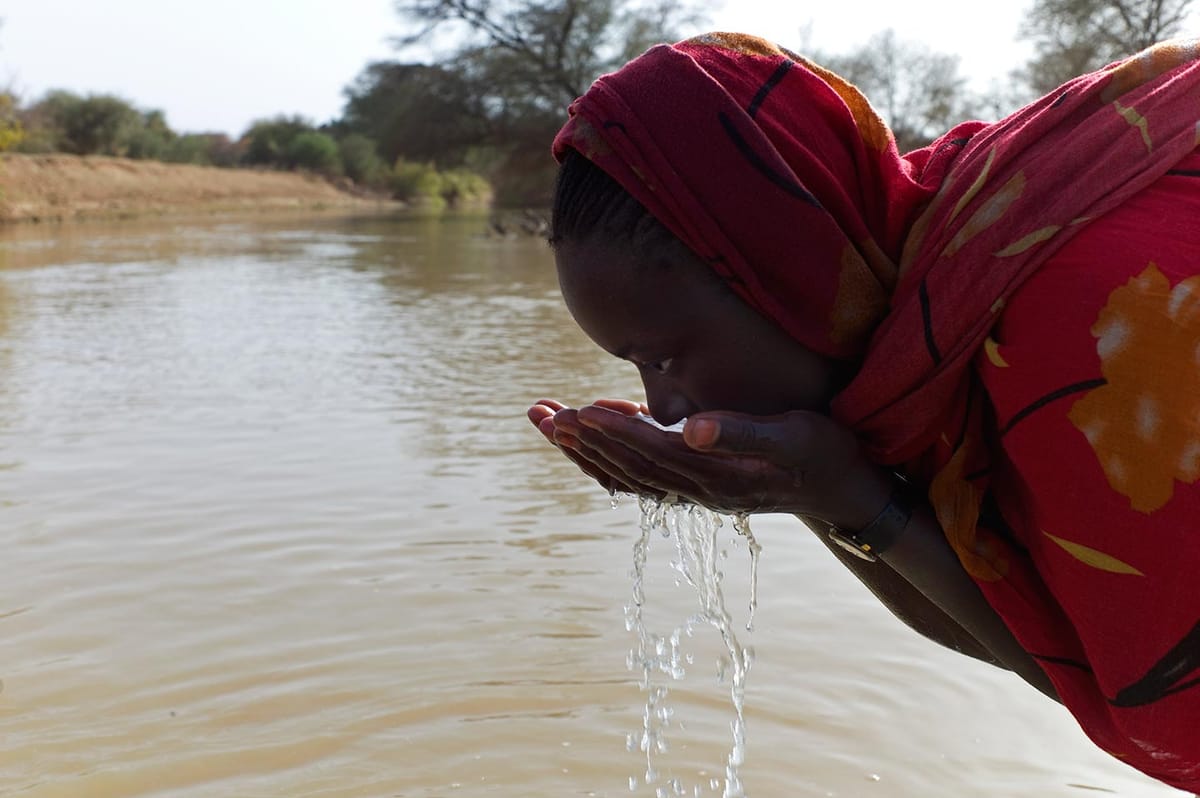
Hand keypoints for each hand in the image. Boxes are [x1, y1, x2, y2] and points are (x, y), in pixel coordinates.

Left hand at [532, 402, 892, 527]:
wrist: (844, 490)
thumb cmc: (823, 454)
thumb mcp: (793, 436)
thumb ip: (741, 432)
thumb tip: (690, 427)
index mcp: (716, 478)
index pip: (650, 454)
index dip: (611, 433)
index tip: (575, 412)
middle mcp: (698, 490)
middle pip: (625, 468)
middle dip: (581, 440)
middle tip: (538, 413)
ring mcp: (695, 490)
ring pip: (626, 473)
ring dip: (585, 449)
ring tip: (546, 419)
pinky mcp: (698, 482)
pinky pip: (642, 474)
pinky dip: (611, 455)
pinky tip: (593, 431)